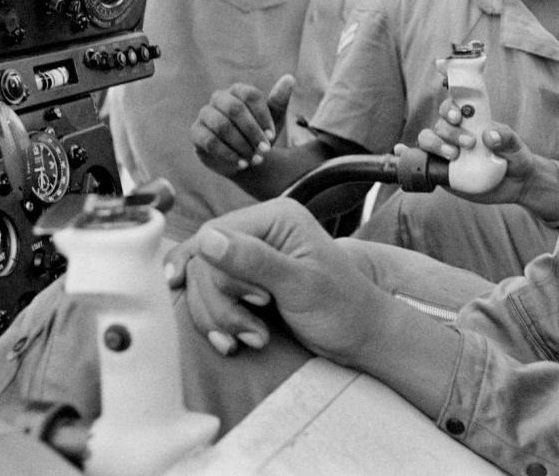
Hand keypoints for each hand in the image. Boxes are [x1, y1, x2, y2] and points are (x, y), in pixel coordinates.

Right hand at [164, 198, 377, 361]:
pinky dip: (214, 322)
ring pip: (200, 284)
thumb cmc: (341, 308)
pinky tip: (232, 341)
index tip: (261, 302)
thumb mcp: (300, 285)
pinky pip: (206, 297)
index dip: (224, 277)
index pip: (213, 236)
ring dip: (219, 319)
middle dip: (221, 306)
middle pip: (202, 263)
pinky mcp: (244, 280)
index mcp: (277, 216)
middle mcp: (260, 229)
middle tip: (255, 333)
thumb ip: (254, 260)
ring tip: (254, 339)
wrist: (359, 337)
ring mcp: (250, 255)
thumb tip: (206, 238)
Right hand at [192, 74, 292, 177]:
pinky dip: (229, 154)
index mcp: (238, 90)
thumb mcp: (274, 119)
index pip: (250, 96)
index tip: (272, 136)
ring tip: (256, 159)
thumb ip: (279, 100)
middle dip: (253, 132)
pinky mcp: (196, 132)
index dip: (263, 116)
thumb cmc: (260, 134)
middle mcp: (219, 98)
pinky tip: (242, 164)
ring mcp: (205, 114)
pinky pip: (210, 141)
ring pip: (222, 126)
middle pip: (235, 109)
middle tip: (266, 150)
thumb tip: (289, 78)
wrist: (244, 158)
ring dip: (242, 145)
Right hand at [413, 98, 540, 205]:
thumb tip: (489, 136)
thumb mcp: (517, 145)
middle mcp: (455, 133)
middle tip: (469, 144)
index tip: (458, 115)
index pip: (453, 106)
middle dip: (449, 131)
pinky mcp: (442, 171)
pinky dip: (405, 154)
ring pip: (427, 139)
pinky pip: (420, 161)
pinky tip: (399, 152)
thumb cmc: (516, 157)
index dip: (450, 106)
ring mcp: (446, 152)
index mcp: (471, 121)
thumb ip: (506, 137)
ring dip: (435, 144)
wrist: (516, 184)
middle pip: (440, 123)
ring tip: (454, 156)